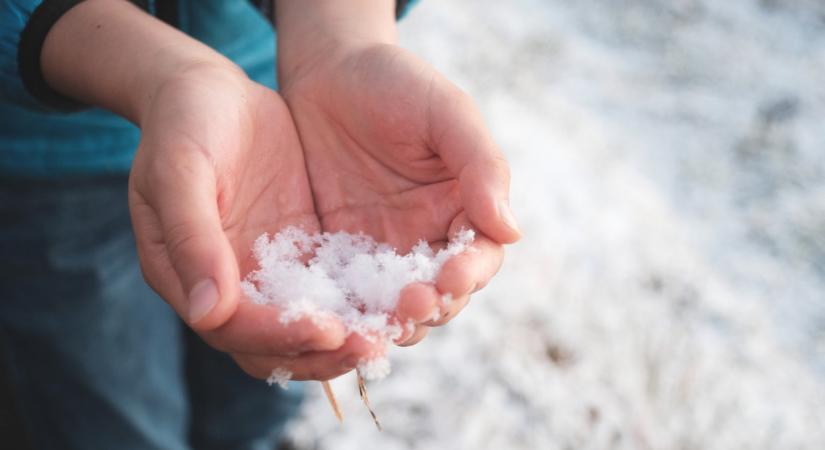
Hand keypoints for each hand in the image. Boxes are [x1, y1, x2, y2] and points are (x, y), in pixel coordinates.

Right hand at [128, 64, 380, 379]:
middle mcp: (233, 287)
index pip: (235, 329)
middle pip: (277, 344)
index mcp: (189, 277)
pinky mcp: (304, 252)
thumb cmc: (185, 124)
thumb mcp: (180, 170)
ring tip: (397, 328)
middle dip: (325, 351)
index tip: (327, 330)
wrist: (211, 93)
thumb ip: (193, 237)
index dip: (280, 336)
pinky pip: (336, 287)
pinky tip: (404, 294)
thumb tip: (209, 313)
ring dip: (351, 334)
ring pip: (312, 324)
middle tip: (373, 344)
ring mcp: (271, 271)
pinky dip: (365, 299)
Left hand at [280, 43, 521, 344]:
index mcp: (464, 208)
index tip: (452, 277)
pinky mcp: (339, 256)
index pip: (480, 256)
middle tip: (412, 306)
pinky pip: (349, 294)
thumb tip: (512, 231)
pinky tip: (339, 318)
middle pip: (443, 293)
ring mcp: (383, 252)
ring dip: (395, 321)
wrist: (327, 72)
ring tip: (381, 323)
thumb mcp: (445, 112)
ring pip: (398, 305)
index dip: (471, 273)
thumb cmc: (395, 83)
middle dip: (433, 306)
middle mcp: (428, 238)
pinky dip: (350, 312)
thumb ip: (481, 165)